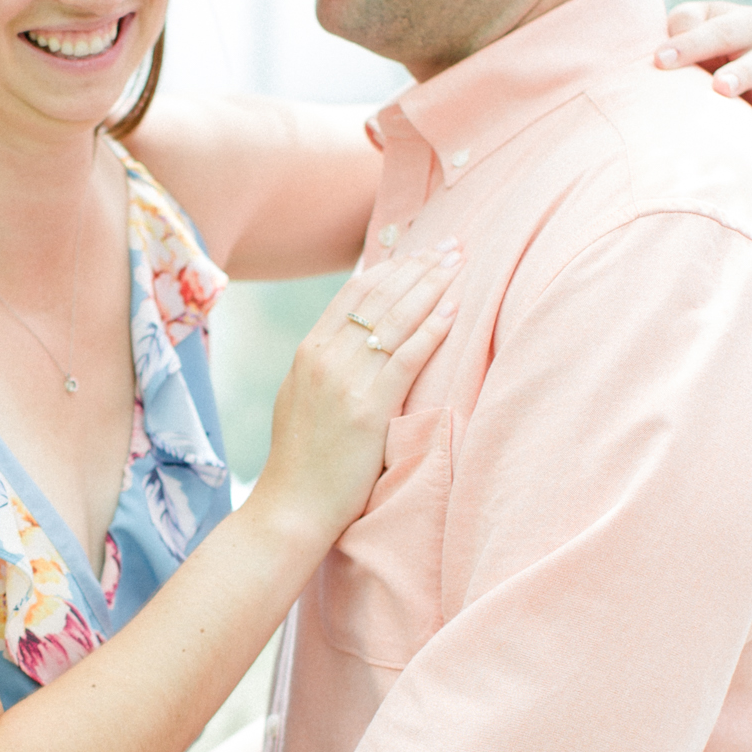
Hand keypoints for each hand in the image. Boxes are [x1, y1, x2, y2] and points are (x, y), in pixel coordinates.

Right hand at [255, 241, 461, 545]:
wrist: (292, 507)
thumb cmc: (302, 462)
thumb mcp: (300, 398)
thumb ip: (323, 366)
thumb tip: (352, 343)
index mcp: (308, 352)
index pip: (355, 292)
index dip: (393, 266)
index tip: (421, 252)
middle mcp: (324, 358)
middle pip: (380, 296)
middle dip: (420, 266)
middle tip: (452, 244)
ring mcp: (346, 382)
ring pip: (396, 318)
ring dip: (433, 286)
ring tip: (460, 262)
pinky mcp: (369, 409)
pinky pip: (407, 357)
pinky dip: (432, 328)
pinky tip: (454, 307)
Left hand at [656, 0, 751, 154]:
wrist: (712, 67)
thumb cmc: (697, 41)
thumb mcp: (689, 21)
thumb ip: (684, 23)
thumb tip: (675, 44)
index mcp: (750, 23)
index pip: (723, 32)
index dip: (693, 44)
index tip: (660, 60)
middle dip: (743, 74)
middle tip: (720, 87)